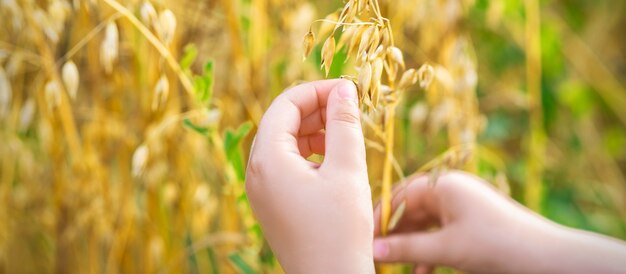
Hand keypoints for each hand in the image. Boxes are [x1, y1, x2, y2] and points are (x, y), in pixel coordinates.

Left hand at [245, 80, 374, 272]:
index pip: (286, 104)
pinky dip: (309, 153)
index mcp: (267, 160)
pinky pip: (285, 165)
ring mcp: (261, 190)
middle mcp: (255, 172)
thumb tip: (344, 88)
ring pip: (284, 143)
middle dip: (316, 109)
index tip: (350, 89)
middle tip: (350, 108)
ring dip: (313, 131)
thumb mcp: (347, 170)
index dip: (318, 90)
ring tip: (345, 133)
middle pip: (281, 121)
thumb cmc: (341, 229)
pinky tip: (333, 158)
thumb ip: (344, 124)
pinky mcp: (271, 203)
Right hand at [373, 171, 625, 273]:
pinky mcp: (472, 222)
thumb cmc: (496, 245)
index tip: (364, 239)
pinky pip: (441, 232)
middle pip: (410, 210)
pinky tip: (423, 272)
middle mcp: (451, 189)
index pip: (399, 197)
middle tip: (376, 255)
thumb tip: (372, 251)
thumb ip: (406, 249)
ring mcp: (463, 205)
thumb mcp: (446, 249)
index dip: (379, 219)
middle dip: (394, 235)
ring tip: (397, 267)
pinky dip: (431, 250)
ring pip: (425, 224)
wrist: (548, 258)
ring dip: (412, 246)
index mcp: (443, 185)